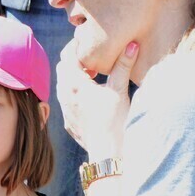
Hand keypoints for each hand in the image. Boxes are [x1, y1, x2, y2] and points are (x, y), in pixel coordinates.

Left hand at [56, 40, 138, 158]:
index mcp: (75, 84)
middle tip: (93, 61)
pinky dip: (74, 93)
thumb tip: (132, 44)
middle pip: (62, 68)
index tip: (88, 44)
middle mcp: (65, 95)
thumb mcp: (120, 90)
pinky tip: (90, 98)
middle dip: (74, 61)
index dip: (76, 46)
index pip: (67, 55)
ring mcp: (64, 109)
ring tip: (92, 79)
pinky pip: (65, 100)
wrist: (107, 152)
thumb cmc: (115, 120)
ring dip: (73, 77)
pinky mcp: (67, 121)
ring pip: (62, 84)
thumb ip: (123, 66)